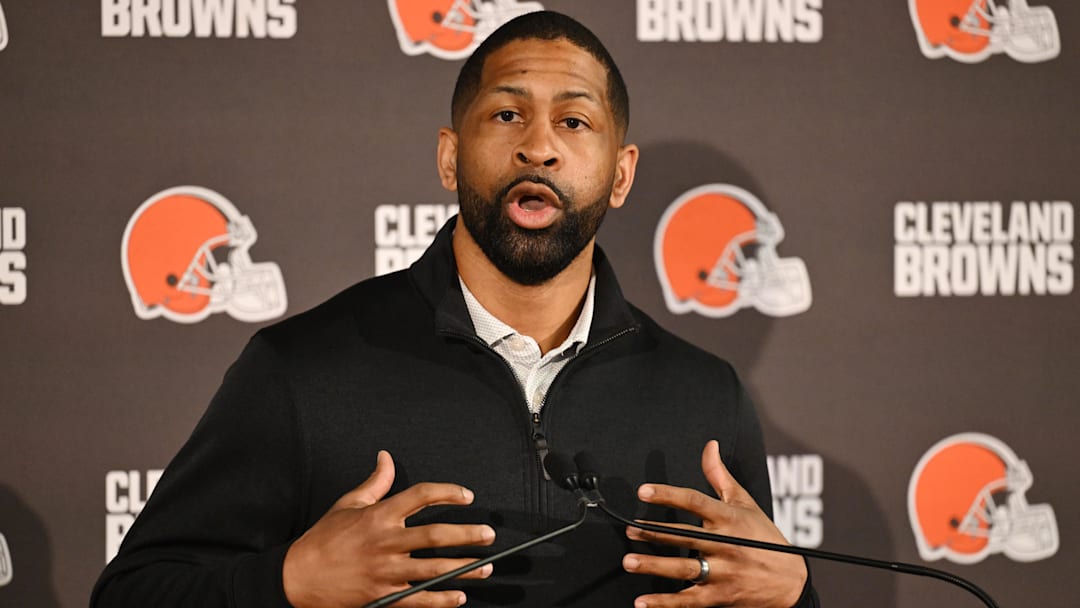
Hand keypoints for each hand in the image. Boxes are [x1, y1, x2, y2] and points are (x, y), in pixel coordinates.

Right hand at [283, 450, 496, 607]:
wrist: (297, 577)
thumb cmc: (323, 539)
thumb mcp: (348, 504)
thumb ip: (375, 482)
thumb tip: (386, 457)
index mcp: (379, 516)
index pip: (420, 496)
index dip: (447, 493)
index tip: (466, 495)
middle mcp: (385, 542)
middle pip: (435, 535)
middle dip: (467, 535)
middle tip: (488, 533)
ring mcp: (385, 571)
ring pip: (433, 569)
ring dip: (464, 568)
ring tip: (485, 566)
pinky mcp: (382, 596)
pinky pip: (418, 599)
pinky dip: (441, 600)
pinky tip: (458, 596)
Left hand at [622, 440, 806, 607]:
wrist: (791, 582)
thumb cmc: (765, 538)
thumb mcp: (746, 503)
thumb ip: (720, 476)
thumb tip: (709, 445)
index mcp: (729, 519)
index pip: (695, 502)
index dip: (668, 495)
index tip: (644, 491)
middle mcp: (725, 545)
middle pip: (684, 537)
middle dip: (654, 533)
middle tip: (629, 530)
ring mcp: (723, 573)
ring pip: (684, 569)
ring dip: (655, 566)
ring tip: (629, 561)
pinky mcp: (720, 597)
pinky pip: (688, 600)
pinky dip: (665, 603)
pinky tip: (643, 601)